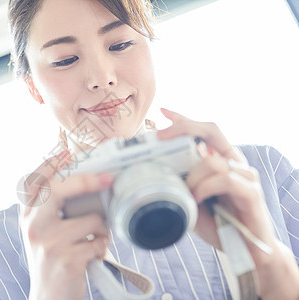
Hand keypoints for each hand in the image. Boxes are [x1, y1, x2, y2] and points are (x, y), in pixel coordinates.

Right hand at [20, 151, 112, 299]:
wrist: (49, 298)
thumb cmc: (51, 261)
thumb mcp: (42, 232)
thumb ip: (53, 209)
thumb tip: (85, 183)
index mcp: (27, 216)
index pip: (34, 181)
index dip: (51, 163)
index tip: (67, 152)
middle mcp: (33, 226)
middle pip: (59, 189)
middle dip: (87, 180)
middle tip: (108, 178)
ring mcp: (49, 242)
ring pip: (90, 219)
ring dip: (101, 229)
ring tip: (94, 240)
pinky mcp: (66, 259)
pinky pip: (99, 242)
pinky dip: (102, 247)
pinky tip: (93, 255)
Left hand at [157, 108, 298, 299]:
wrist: (246, 249)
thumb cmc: (218, 222)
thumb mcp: (191, 200)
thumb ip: (180, 186)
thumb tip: (152, 176)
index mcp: (219, 160)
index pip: (203, 130)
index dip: (183, 119)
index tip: (163, 112)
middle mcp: (233, 162)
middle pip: (211, 130)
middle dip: (184, 128)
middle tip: (161, 137)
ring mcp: (244, 175)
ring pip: (213, 159)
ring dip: (192, 176)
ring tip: (186, 193)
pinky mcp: (251, 192)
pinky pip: (225, 179)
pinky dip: (205, 187)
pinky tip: (196, 199)